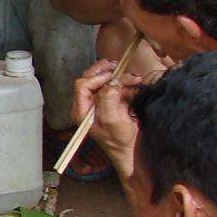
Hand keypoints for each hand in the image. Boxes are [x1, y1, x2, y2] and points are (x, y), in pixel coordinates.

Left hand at [70, 59, 142, 173]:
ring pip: (104, 80)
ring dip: (119, 77)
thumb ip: (107, 98)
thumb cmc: (119, 139)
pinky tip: (134, 84)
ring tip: (134, 78)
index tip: (112, 77)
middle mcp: (88, 104)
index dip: (97, 78)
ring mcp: (99, 102)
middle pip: (91, 78)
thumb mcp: (111, 119)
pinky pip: (115, 86)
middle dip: (106, 72)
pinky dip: (125, 82)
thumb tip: (110, 82)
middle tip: (119, 67)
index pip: (82, 85)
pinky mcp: (111, 101)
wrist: (132, 149)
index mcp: (81, 110)